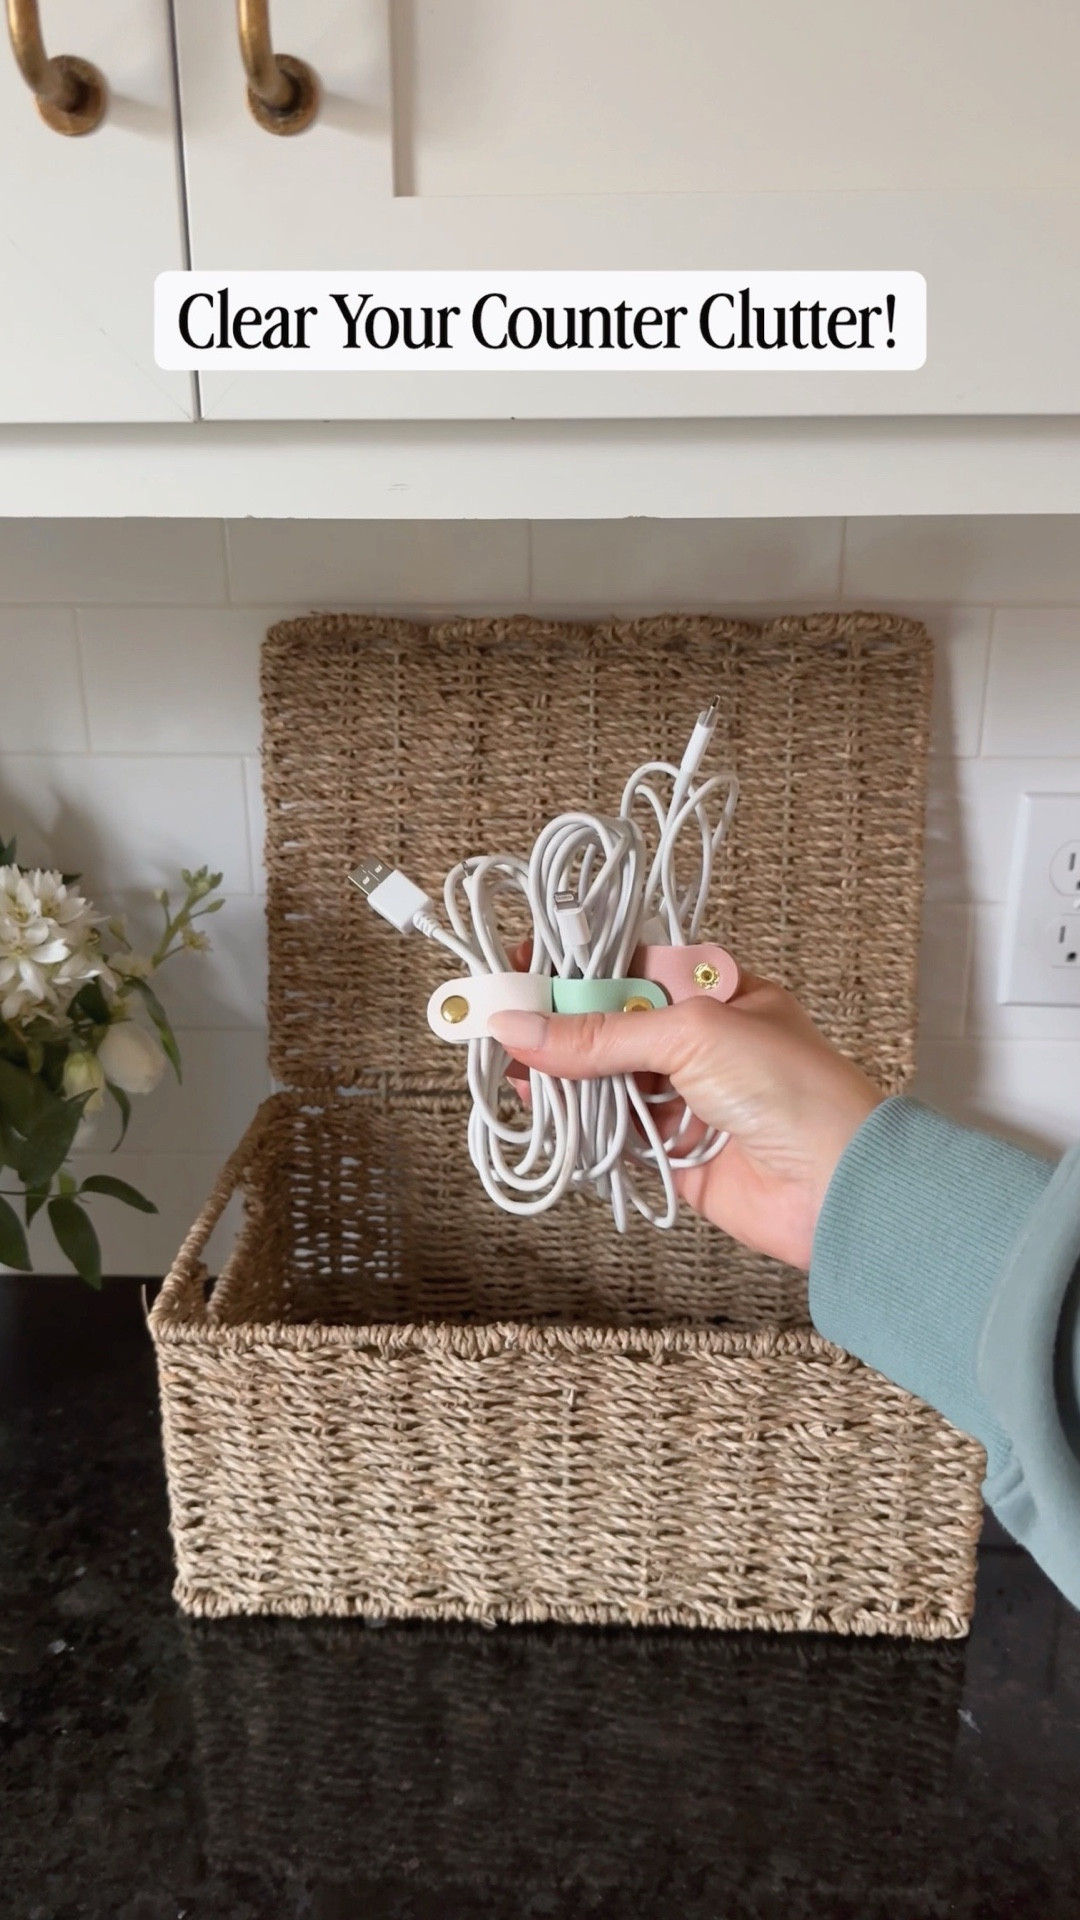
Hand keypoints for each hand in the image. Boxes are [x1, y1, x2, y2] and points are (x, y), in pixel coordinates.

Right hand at [489, 976, 883, 1268]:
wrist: (839, 1187)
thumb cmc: (794, 1090)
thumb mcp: (694, 1034)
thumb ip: (603, 1033)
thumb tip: (522, 1027)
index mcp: (715, 992)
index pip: (626, 966)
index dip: (572, 965)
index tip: (518, 966)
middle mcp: (698, 1041)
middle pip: (608, 1024)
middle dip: (554, 1023)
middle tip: (497, 1020)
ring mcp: (686, 1097)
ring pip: (605, 1079)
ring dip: (560, 1075)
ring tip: (508, 1066)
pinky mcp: (675, 1151)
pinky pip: (614, 1132)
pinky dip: (578, 1124)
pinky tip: (543, 1109)